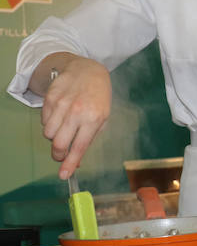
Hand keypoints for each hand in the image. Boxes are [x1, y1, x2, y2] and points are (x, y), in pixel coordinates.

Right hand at [39, 55, 111, 179]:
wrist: (88, 70)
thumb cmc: (98, 98)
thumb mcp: (102, 118)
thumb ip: (89, 139)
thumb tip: (76, 161)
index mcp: (94, 118)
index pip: (79, 146)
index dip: (70, 163)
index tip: (64, 175)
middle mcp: (77, 112)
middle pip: (58, 143)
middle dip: (58, 154)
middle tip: (60, 155)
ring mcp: (62, 104)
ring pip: (48, 133)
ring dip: (53, 137)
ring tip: (64, 128)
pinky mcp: (50, 98)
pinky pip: (44, 121)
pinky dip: (50, 123)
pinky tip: (60, 115)